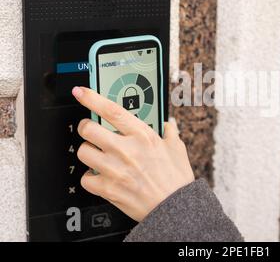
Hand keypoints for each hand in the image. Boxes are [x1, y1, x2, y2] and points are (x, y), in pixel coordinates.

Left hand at [72, 86, 194, 221]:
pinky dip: (90, 177)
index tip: (81, 92)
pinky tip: (99, 176)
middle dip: (86, 127)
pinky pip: (85, 178)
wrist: (175, 207)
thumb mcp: (177, 149)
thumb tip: (168, 125)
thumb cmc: (177, 179)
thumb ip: (170, 133)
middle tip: (90, 130)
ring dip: (88, 152)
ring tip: (97, 155)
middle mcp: (125, 149)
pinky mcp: (107, 188)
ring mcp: (114, 169)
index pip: (111, 110)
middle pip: (88, 129)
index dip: (92, 98)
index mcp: (142, 136)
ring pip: (83, 152)